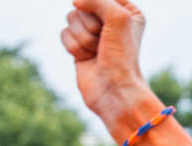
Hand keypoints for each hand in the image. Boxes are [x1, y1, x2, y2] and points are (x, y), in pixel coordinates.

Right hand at [62, 0, 151, 125]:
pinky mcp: (80, 47)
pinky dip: (74, 47)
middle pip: (82, 5)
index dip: (100, 7)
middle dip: (91, 25)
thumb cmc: (121, 56)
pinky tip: (87, 59)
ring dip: (83, 37)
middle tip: (104, 41)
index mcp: (127, 11)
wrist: (114, 90)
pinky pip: (64, 34)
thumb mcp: (117, 17)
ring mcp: (94, 34)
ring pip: (71, 18)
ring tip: (97, 52)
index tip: (108, 26)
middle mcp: (110, 21)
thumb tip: (75, 2)